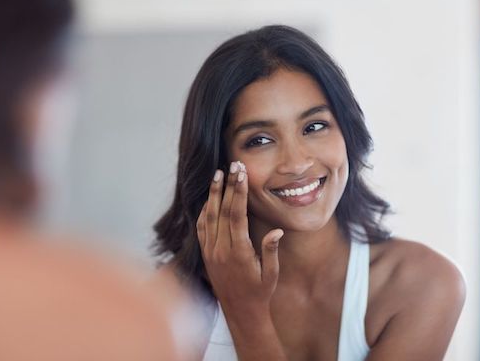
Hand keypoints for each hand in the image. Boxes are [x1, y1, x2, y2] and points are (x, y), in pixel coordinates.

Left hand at [196, 161, 283, 314]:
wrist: (240, 313)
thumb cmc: (260, 293)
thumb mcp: (271, 274)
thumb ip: (271, 250)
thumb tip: (276, 230)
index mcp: (239, 252)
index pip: (237, 215)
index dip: (238, 192)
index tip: (241, 174)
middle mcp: (221, 250)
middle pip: (222, 211)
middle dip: (227, 186)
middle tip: (232, 166)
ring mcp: (211, 252)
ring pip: (209, 217)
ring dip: (213, 195)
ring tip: (218, 175)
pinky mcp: (206, 255)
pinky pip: (202, 229)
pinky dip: (205, 212)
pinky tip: (209, 200)